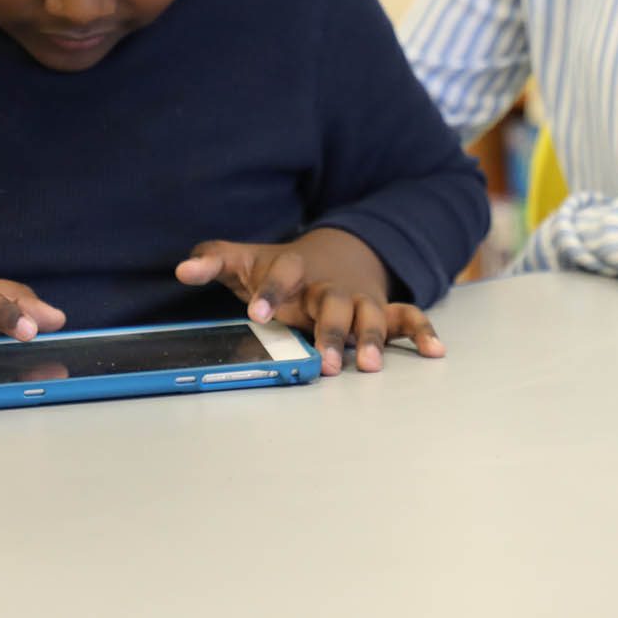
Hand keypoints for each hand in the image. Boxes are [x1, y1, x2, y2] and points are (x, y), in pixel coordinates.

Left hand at [175, 227, 443, 375]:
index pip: (282, 273)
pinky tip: (436, 351)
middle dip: (329, 331)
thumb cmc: (286, 266)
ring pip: (369, 315)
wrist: (341, 250)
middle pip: (332, 304)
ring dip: (370, 339)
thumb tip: (181, 270)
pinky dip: (423, 331)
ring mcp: (360, 296)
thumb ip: (214, 261)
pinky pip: (407, 317)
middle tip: (323, 362)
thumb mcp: (248, 259)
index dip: (270, 289)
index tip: (257, 310)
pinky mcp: (382, 308)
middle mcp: (330, 285)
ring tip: (368, 366)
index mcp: (296, 268)